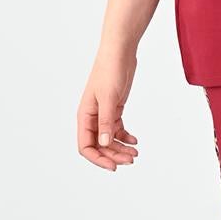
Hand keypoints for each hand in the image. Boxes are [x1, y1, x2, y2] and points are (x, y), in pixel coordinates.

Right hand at [77, 47, 140, 170]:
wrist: (119, 52)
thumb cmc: (109, 70)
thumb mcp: (109, 98)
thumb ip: (106, 122)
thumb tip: (104, 144)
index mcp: (84, 116)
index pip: (86, 146)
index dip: (98, 159)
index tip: (114, 167)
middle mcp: (92, 117)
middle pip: (100, 146)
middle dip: (114, 155)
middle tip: (132, 160)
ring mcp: (103, 114)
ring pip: (109, 139)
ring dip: (121, 148)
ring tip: (136, 153)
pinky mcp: (114, 108)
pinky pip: (117, 129)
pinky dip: (125, 137)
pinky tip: (135, 141)